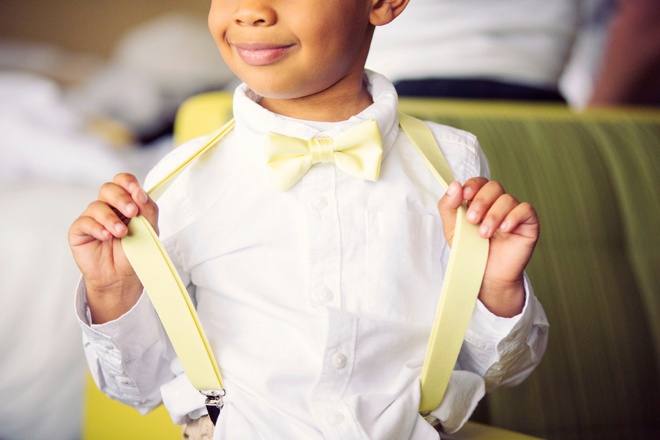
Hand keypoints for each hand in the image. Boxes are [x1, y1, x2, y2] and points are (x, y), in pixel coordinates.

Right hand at [68, 173, 158, 322]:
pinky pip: (84, 222)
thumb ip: (148, 210)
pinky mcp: (79, 231)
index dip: (128, 183)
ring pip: (96, 206)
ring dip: (111, 219)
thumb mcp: (149, 230)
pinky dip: (97, 228)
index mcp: (125, 203)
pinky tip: (106, 237)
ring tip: (121, 233)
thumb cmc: (135, 253)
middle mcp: (108, 208)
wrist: (122, 278)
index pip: (123, 182)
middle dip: (121, 198)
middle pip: (108, 189)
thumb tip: (141, 193)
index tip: (137, 192)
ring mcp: (92, 218)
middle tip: (132, 213)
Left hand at [438, 178, 539, 316]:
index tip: (465, 195)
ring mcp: (514, 213)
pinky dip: (513, 217)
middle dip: (481, 201)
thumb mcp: (452, 228)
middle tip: (472, 220)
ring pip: (508, 199)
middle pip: (494, 187)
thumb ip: (448, 206)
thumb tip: (454, 185)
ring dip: (493, 215)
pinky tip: (505, 229)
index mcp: (480, 202)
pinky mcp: (528, 224)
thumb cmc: (470, 252)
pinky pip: (526, 209)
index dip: (473, 185)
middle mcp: (498, 204)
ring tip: (484, 234)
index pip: (480, 182)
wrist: (485, 276)